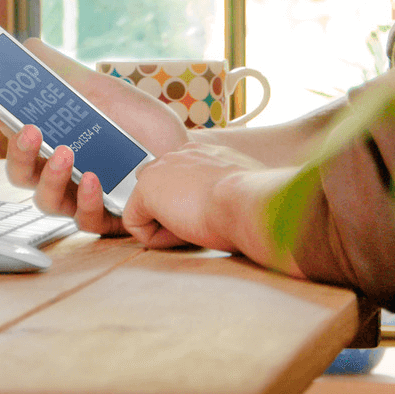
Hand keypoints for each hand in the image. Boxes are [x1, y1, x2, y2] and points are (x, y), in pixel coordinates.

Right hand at [0, 38, 189, 235]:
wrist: (187, 152)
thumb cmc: (140, 124)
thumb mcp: (101, 91)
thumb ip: (61, 74)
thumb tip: (24, 46)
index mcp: (52, 141)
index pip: (12, 133)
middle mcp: (60, 173)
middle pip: (19, 173)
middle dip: (18, 153)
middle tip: (29, 129)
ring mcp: (79, 198)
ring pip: (44, 201)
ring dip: (49, 176)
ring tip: (67, 153)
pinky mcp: (105, 219)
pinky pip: (83, 219)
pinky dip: (84, 199)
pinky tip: (94, 180)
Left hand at [122, 142, 304, 275]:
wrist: (253, 202)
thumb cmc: (258, 203)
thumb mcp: (244, 191)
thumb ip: (225, 191)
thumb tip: (226, 206)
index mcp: (203, 155)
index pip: (181, 181)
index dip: (192, 206)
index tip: (214, 216)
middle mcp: (178, 155)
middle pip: (161, 195)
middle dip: (176, 216)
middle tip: (206, 223)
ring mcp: (158, 169)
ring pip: (150, 212)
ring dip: (170, 228)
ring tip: (199, 227)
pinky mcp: (144, 189)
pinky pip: (136, 226)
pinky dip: (157, 239)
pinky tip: (183, 234)